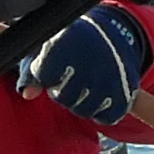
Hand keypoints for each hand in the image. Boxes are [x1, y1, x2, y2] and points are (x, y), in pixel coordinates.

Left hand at [21, 4, 151, 125]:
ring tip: (85, 83)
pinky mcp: (125, 93)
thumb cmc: (71, 44)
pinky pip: (105, 117)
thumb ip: (31, 70)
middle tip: (71, 75)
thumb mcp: (46, 48)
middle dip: (63, 89)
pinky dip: (102, 110)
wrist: (113, 35)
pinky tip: (101, 93)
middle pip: (62, 97)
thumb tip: (27, 94)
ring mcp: (110, 77)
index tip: (54, 66)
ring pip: (83, 110)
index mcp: (67, 40)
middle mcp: (91, 58)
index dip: (45, 74)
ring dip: (80, 102)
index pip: (43, 74)